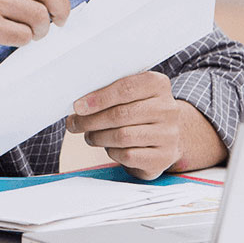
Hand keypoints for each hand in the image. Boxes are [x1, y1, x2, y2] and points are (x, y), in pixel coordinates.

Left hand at [66, 72, 183, 179]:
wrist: (165, 136)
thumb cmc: (139, 112)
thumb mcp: (131, 95)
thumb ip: (109, 94)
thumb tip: (80, 105)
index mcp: (158, 85)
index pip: (125, 88)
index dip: (98, 98)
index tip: (78, 107)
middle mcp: (168, 109)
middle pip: (121, 114)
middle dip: (91, 120)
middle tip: (75, 124)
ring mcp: (168, 134)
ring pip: (122, 136)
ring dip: (98, 137)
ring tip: (90, 136)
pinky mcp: (163, 157)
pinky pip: (128, 155)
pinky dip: (112, 152)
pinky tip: (109, 148)